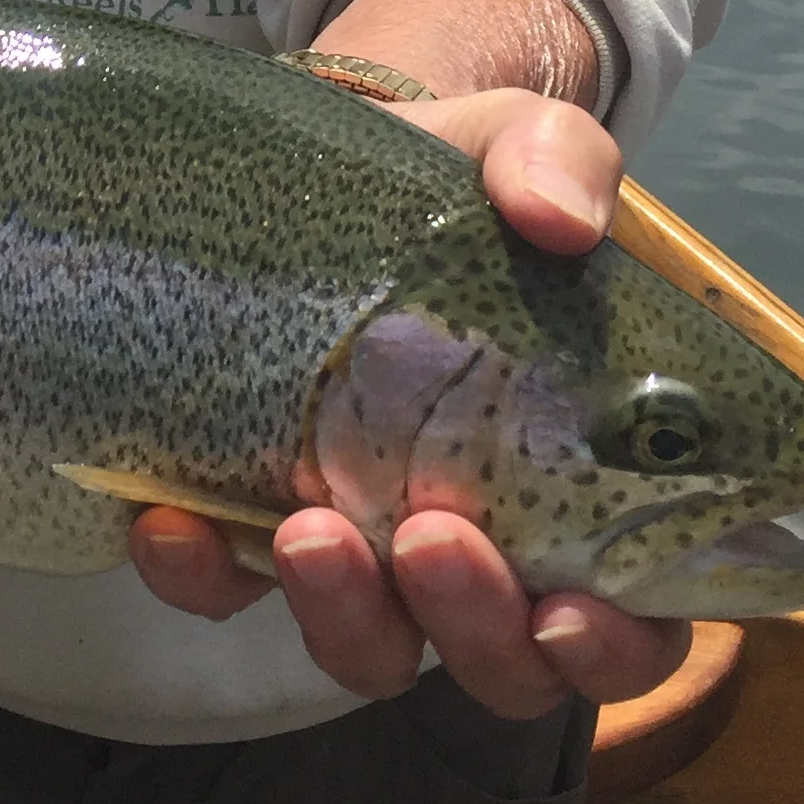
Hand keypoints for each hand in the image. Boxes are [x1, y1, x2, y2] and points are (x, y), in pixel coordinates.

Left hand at [132, 84, 689, 718]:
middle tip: (433, 534)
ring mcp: (364, 550)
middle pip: (498, 660)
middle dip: (470, 625)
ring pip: (367, 646)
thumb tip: (562, 216)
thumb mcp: (512, 143)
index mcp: (583, 492)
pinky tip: (171, 523)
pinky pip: (223, 592)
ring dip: (343, 614)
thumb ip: (558, 162)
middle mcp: (481, 547)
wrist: (325, 169)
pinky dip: (199, 576)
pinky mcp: (251, 524)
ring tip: (307, 529)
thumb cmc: (455, 184)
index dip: (614, 647)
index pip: (632, 623)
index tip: (572, 612)